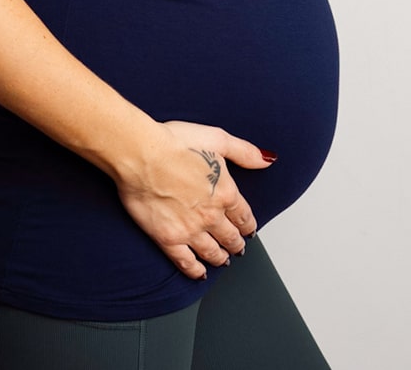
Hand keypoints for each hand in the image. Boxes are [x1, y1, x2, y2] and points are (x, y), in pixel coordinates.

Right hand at [115, 121, 275, 279]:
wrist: (142, 154)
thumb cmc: (175, 142)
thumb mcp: (218, 138)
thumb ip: (245, 152)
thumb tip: (268, 159)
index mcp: (226, 193)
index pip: (244, 217)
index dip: (248, 225)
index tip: (248, 229)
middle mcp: (211, 216)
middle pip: (230, 237)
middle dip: (236, 244)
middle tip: (238, 248)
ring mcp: (190, 230)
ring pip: (212, 252)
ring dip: (220, 258)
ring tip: (223, 260)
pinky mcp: (168, 239)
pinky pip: (186, 262)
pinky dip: (195, 271)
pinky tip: (199, 273)